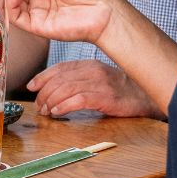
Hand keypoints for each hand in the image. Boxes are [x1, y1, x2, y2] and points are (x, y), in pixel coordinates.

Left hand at [27, 60, 162, 118]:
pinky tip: (58, 112)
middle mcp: (91, 70)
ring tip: (47, 112)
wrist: (145, 96)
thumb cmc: (118, 90)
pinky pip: (79, 99)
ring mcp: (99, 83)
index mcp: (88, 65)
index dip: (42, 77)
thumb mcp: (96, 79)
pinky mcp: (106, 97)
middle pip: (59, 79)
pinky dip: (64, 106)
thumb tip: (52, 91)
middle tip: (40, 106)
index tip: (31, 87)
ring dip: (51, 101)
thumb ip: (77, 81)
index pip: (59, 67)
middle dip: (44, 93)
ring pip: (66, 88)